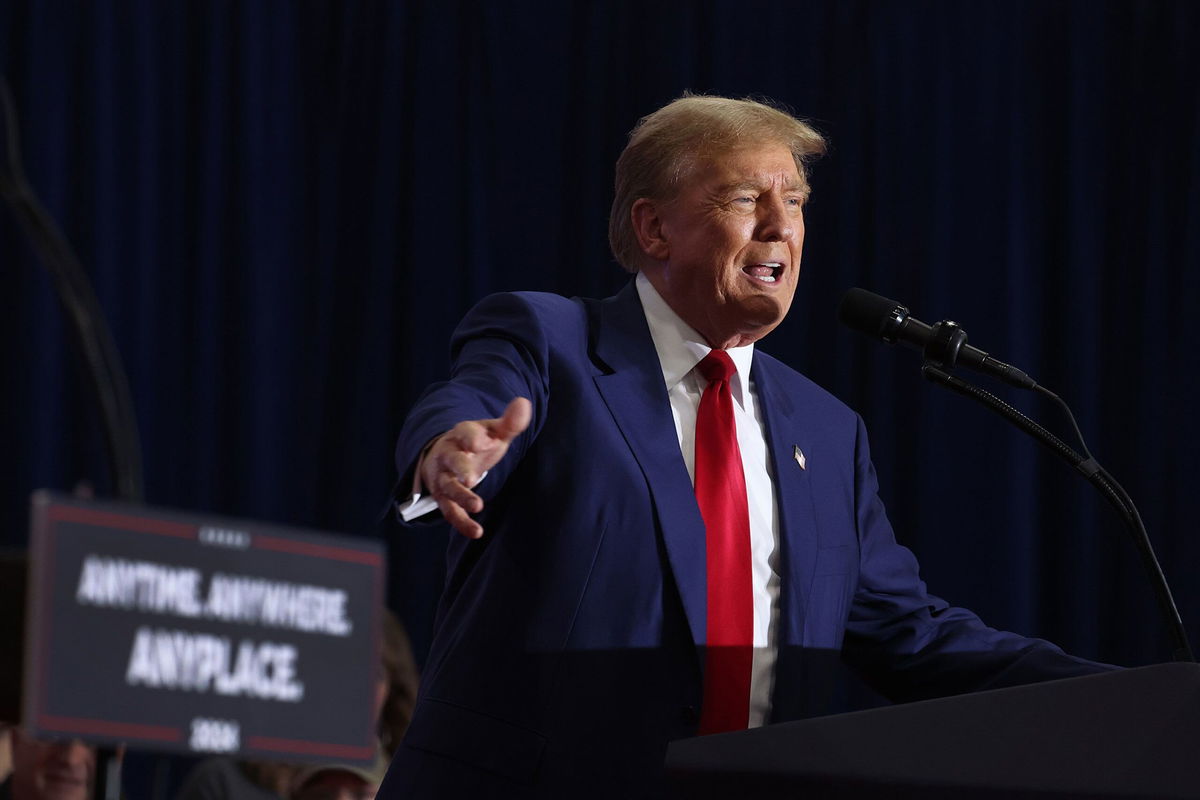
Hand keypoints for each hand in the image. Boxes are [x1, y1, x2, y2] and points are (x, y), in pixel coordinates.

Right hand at [419, 397, 531, 538]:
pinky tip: (477, 532)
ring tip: (478, 506)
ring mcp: (443, 477)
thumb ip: (510, 422)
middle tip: (471, 477)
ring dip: (461, 497)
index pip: (464, 432)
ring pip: (448, 488)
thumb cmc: (477, 443)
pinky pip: (450, 511)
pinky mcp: (443, 498)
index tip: (483, 442)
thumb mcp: (493, 432)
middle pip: (451, 460)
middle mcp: (448, 455)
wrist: (447, 455)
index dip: (472, 437)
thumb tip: (524, 403)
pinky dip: (461, 522)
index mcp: (461, 434)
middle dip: (460, 468)